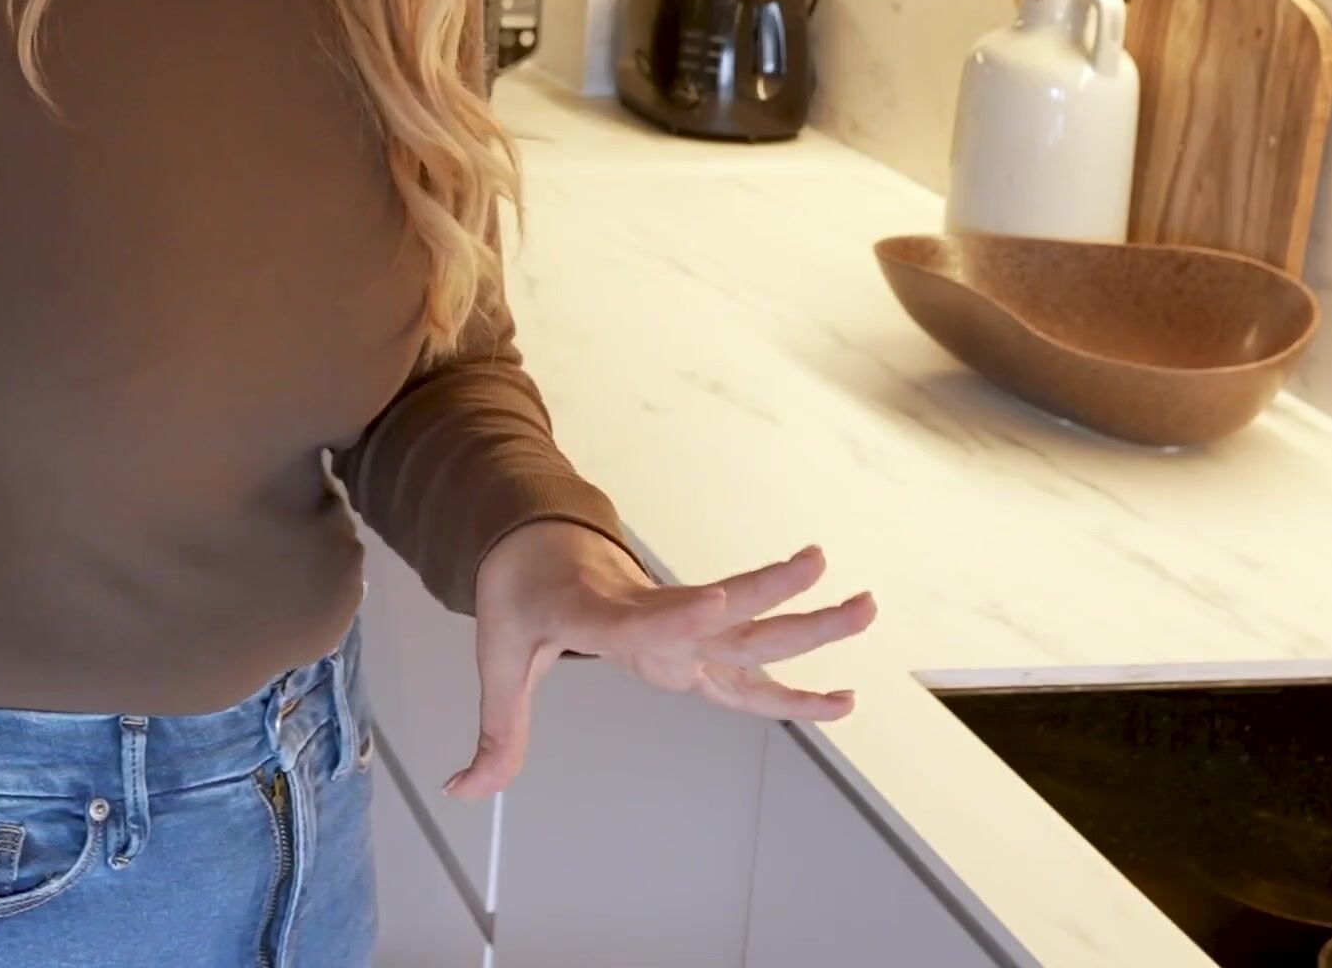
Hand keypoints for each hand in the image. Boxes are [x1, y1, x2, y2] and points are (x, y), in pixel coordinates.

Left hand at [446, 522, 875, 798]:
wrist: (536, 540)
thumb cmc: (520, 596)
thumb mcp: (497, 657)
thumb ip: (496, 730)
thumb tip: (464, 790)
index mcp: (593, 611)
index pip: (636, 617)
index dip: (673, 613)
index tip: (715, 600)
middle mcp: (650, 615)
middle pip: (717, 613)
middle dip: (772, 595)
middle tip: (823, 570)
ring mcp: (678, 625)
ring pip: (749, 627)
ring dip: (807, 618)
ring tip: (866, 604)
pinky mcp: (694, 635)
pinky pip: (747, 656)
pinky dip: (791, 678)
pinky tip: (841, 695)